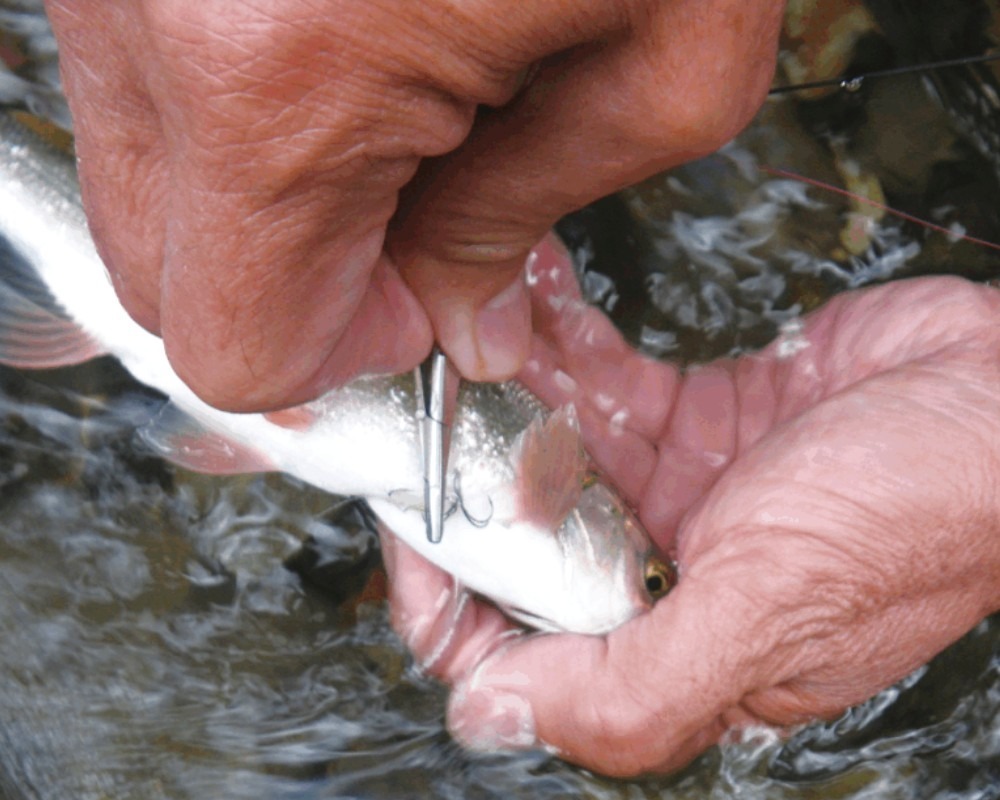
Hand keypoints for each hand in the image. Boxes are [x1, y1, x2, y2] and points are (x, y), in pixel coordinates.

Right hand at [45, 0, 783, 409]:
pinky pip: (146, 56)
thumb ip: (522, 225)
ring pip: (142, 164)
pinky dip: (236, 84)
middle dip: (283, 280)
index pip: (236, 345)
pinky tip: (344, 24)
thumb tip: (454, 323)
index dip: (334, 355)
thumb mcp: (666, 60)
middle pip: (156, 271)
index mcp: (273, 79)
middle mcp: (147, 0)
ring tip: (393, 95)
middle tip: (403, 217)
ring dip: (259, 179)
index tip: (410, 308)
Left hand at [384, 236, 999, 775]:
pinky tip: (525, 290)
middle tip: (414, 399)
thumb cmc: (918, 517)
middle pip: (510, 545)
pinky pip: (599, 384)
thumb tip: (487, 723)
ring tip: (458, 325)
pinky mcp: (691, 421)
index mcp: (664, 656)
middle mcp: (656, 585)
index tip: (403, 508)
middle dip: (457, 475)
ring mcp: (670, 498)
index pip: (503, 654)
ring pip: (545, 454)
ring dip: (500, 392)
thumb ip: (626, 690)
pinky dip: (558, 341)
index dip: (439, 593)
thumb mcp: (769, 618)